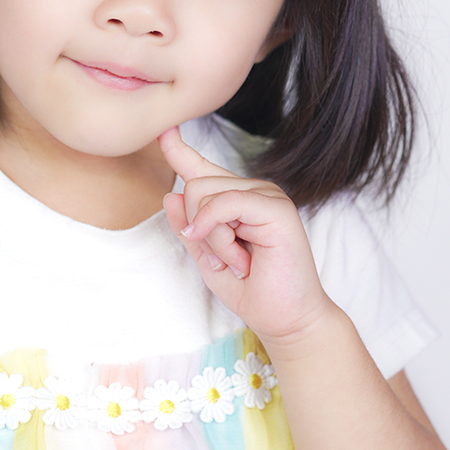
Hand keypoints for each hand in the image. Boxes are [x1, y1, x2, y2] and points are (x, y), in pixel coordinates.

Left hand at [159, 126, 331, 352]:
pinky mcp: (276, 207)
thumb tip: (170, 195)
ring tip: (241, 262)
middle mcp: (251, 190)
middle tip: (227, 260)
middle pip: (194, 184)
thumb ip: (188, 229)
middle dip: (198, 230)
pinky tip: (235, 256)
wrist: (286, 319)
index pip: (201, 168)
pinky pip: (226, 203)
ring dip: (213, 239)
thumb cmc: (252, 291)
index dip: (178, 149)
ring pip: (205, 194)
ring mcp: (267, 195)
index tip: (163, 130)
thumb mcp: (207, 259)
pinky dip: (218, 231)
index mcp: (234, 200)